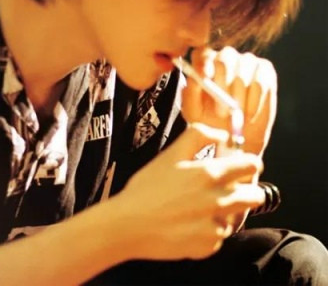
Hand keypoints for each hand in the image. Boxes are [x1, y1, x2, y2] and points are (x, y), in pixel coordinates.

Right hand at [117, 126, 263, 259]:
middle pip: (255, 195)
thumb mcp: (170, 154)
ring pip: (236, 216)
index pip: (252, 165)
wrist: (128, 225)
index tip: (239, 166)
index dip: (248, 163)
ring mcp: (215, 227)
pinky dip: (209, 230)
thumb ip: (198, 136)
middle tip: (224, 188)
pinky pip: (219, 236)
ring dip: (225, 211)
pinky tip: (189, 224)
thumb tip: (222, 135)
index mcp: (211, 174)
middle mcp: (219, 201)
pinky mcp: (208, 247)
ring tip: (199, 208)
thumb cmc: (147, 187)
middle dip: (245, 189)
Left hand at [182, 46, 277, 154]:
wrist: (233, 135)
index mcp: (204, 63)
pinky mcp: (264, 69)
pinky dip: (254, 101)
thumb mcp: (193, 111)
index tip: (204, 76)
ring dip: (238, 97)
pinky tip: (249, 113)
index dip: (203, 62)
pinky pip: (260, 81)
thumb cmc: (208, 120)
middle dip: (223, 82)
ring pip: (243, 71)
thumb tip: (195, 79)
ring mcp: (246, 61)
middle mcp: (225, 57)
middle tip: (221, 108)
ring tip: (234, 115)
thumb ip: (190, 94)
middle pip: (225, 57)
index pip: (201, 52)